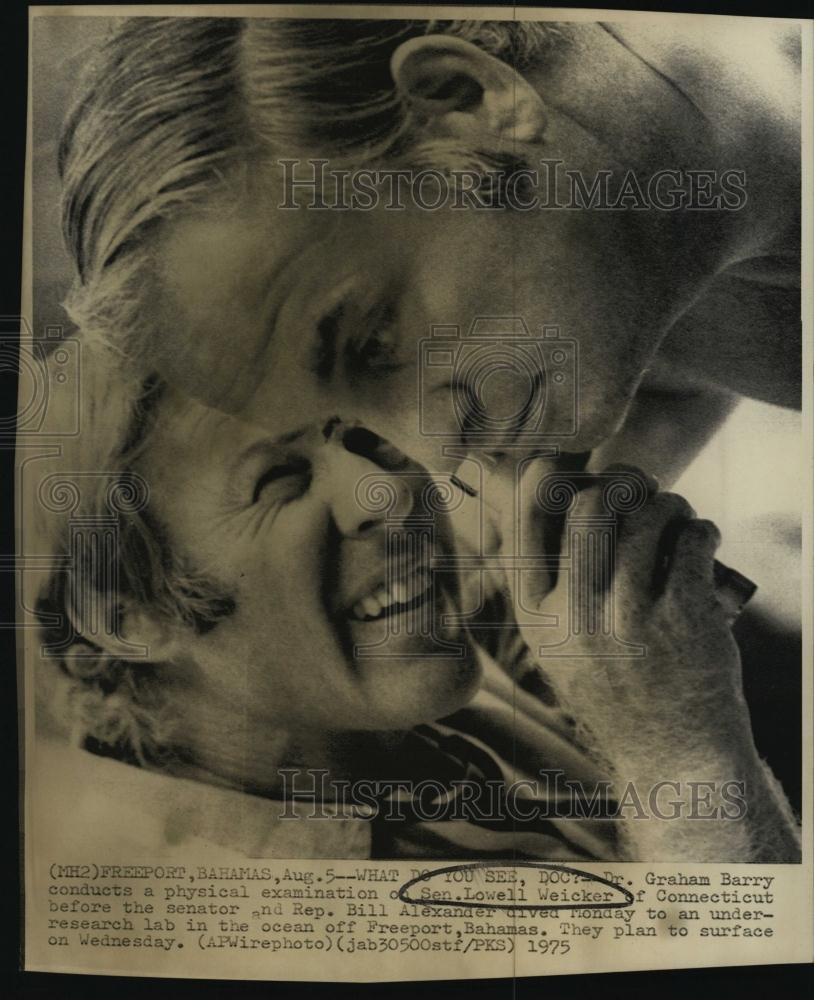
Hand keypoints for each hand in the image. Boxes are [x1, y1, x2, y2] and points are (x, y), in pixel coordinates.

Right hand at [487, 459, 756, 777]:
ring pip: (645, 516)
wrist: (672, 756)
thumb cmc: (617, 692)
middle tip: (638, 486)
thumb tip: (562, 506)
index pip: (524, 534)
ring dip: (666, 500)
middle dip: (618, 483)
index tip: (549, 464)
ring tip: (675, 510)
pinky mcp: (684, 618)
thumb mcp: (560, 649)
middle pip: (589, 509)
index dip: (533, 488)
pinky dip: (699, 527)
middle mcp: (576, 618)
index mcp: (538, 622)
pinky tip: (700, 535)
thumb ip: (553, 590)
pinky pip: (690, 540)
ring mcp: (630, 618)